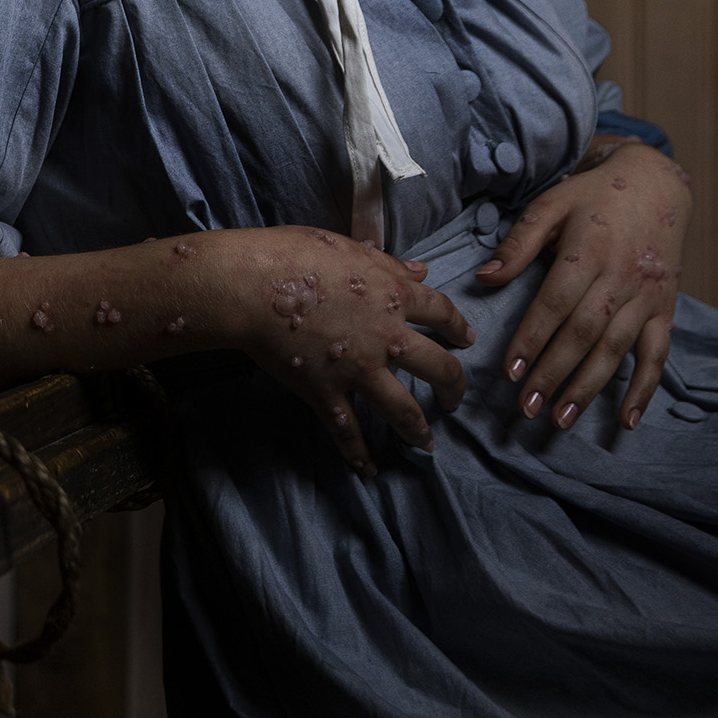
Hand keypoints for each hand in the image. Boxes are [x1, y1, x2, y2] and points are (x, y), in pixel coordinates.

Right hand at [229, 226, 474, 477]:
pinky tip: (369, 469)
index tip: (466, 340)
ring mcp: (359, 370)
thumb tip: (421, 271)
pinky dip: (359, 453)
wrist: (251, 288)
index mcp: (394, 296)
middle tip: (454, 399)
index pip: (442, 313)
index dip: (458, 327)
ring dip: (419, 430)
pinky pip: (348, 431)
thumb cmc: (294, 254)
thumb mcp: (348, 248)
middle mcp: (387, 337)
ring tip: (427, 444)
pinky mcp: (327, 393)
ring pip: (404, 409)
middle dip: (454, 387)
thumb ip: (388, 264)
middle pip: (439, 368)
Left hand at [475, 141, 688, 431]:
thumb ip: (519, 243)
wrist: (658, 183)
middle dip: (553, 373)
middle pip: (583, 333)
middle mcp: (620, 277)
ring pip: (616, 349)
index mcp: (589, 251)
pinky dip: (645, 388)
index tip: (509, 371)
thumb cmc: (594, 196)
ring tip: (562, 419)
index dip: (531, 338)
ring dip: (589, 387)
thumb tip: (484, 278)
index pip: (555, 303)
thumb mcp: (552, 205)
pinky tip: (626, 419)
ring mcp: (646, 296)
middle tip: (526, 408)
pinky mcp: (664, 309)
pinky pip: (657, 354)